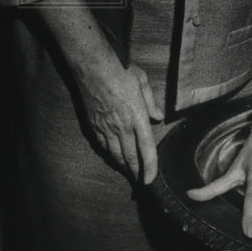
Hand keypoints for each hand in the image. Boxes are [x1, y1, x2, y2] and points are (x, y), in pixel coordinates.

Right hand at [73, 52, 163, 184]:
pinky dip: (110, 156)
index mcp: (137, 116)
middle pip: (130, 156)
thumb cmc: (121, 71)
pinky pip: (103, 146)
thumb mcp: (143, 81)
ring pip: (116, 154)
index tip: (150, 180)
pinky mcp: (94, 125)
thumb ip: (151, 101)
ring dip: (123, 166)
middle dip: (136, 172)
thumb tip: (157, 117)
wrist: (93, 68)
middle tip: (140, 183)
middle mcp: (122, 126)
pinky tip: (114, 158)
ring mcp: (106, 127)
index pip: (146, 148)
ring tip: (129, 174)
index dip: (150, 167)